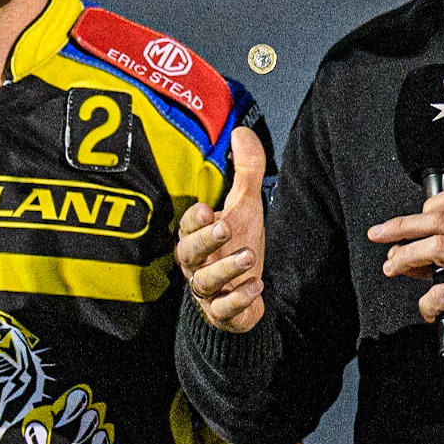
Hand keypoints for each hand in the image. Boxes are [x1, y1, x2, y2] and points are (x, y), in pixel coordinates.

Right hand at [175, 125, 267, 331]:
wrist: (240, 296)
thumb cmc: (237, 244)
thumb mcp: (245, 207)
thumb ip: (245, 171)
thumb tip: (241, 131)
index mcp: (196, 237)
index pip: (187, 226)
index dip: (194, 219)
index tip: (207, 209)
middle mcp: (197, 264)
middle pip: (189, 252)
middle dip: (205, 240)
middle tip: (225, 227)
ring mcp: (208, 290)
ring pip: (205, 282)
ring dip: (226, 269)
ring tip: (248, 257)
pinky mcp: (222, 312)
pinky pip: (224, 309)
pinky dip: (238, 300)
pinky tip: (256, 287)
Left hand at [369, 186, 443, 353]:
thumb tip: (404, 254)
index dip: (430, 204)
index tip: (411, 220)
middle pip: (440, 221)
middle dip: (402, 226)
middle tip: (380, 235)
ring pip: (438, 247)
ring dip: (407, 256)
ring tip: (392, 267)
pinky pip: (442, 293)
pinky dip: (426, 303)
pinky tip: (428, 310)